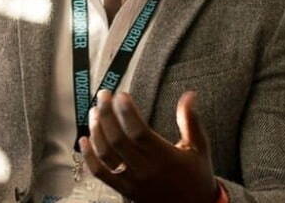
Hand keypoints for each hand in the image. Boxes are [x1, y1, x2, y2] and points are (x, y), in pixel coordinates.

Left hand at [79, 91, 218, 202]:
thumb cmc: (197, 176)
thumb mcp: (199, 148)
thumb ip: (191, 121)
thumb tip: (189, 95)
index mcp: (165, 157)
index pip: (139, 132)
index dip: (127, 112)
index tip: (121, 95)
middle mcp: (146, 170)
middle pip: (118, 140)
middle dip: (107, 114)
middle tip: (103, 95)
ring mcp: (133, 181)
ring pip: (107, 154)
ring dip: (97, 131)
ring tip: (95, 112)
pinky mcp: (124, 190)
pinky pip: (101, 173)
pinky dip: (89, 157)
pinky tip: (84, 139)